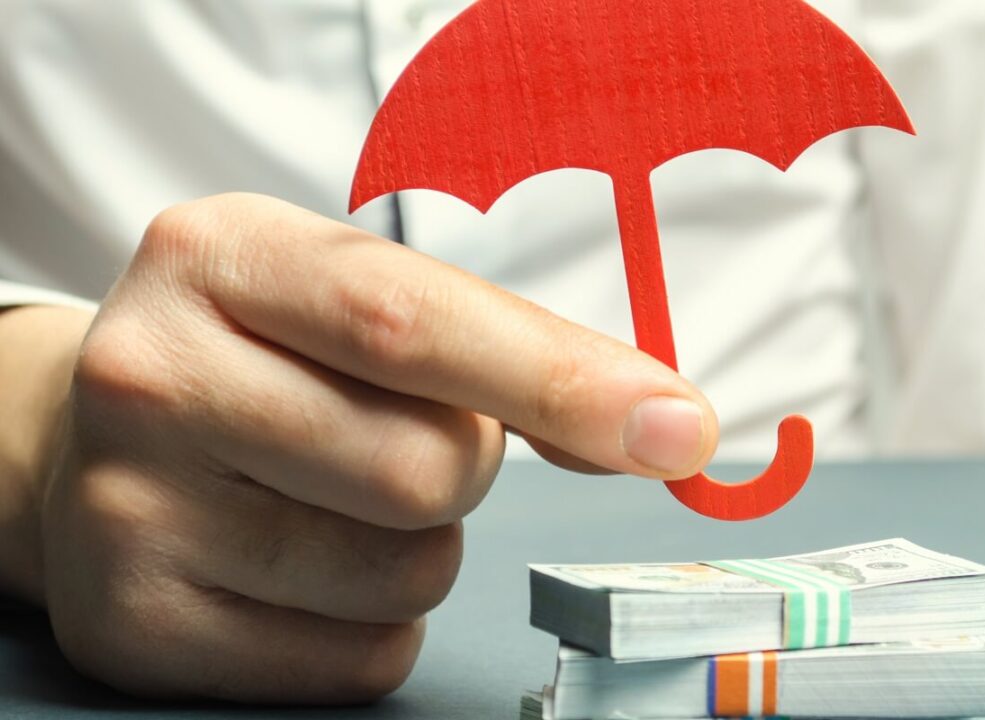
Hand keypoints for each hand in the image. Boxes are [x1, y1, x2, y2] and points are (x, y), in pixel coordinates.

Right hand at [30, 193, 716, 701]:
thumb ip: (498, 349)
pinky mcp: (138, 625)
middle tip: (394, 436)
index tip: (677, 428)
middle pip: (428, 467)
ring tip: (335, 497)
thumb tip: (658, 425)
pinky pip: (361, 656)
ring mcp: (130, 509)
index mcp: (220, 255)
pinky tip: (302, 567)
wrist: (84, 442)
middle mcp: (153, 374)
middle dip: (462, 465)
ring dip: (420, 546)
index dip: (561, 379)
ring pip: (408, 573)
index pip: (414, 321)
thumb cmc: (257, 358)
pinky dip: (374, 621)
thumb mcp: (345, 300)